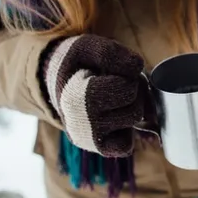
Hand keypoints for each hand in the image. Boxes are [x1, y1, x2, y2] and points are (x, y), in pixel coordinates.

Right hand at [42, 35, 149, 156]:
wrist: (61, 86)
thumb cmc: (78, 65)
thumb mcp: (88, 47)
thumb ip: (111, 52)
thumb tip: (137, 66)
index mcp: (76, 98)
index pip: (126, 88)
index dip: (127, 74)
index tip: (111, 71)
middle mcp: (81, 124)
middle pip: (134, 106)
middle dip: (132, 90)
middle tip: (116, 83)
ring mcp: (90, 140)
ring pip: (135, 121)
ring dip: (132, 106)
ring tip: (116, 97)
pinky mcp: (99, 150)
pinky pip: (127, 145)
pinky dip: (126, 130)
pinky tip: (114, 116)